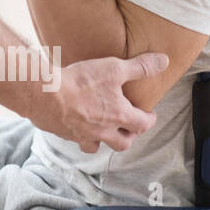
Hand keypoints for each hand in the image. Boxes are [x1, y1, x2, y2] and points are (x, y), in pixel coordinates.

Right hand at [37, 52, 169, 152]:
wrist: (45, 94)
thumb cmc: (81, 81)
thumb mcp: (114, 68)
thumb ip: (140, 67)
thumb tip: (163, 61)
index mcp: (118, 116)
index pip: (142, 125)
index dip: (149, 120)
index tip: (149, 115)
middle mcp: (102, 131)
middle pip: (122, 144)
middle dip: (129, 137)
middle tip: (129, 128)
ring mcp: (82, 135)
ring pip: (97, 147)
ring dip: (103, 141)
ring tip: (103, 131)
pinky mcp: (64, 134)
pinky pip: (76, 140)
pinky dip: (80, 136)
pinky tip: (77, 126)